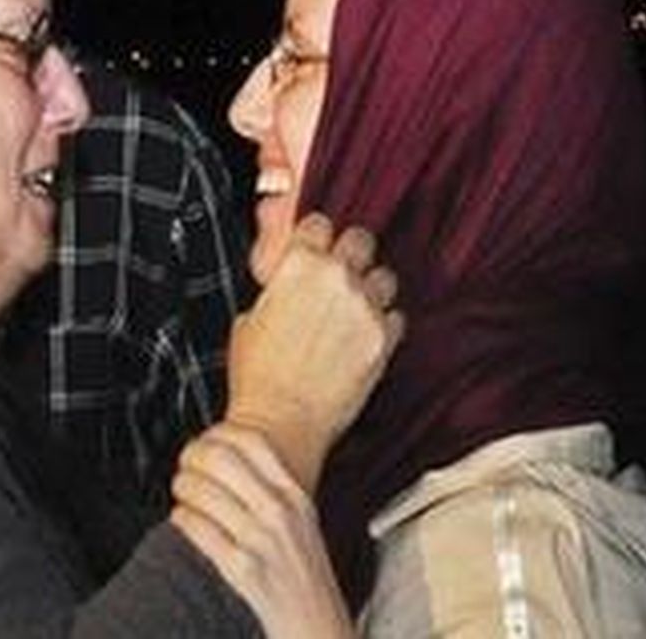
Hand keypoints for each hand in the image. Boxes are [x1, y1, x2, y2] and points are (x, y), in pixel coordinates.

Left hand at [170, 424, 354, 638]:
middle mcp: (280, 512)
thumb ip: (273, 491)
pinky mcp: (242, 568)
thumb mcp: (302, 522)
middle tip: (184, 463)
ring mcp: (261, 540)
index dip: (218, 433)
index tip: (205, 439)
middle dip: (192, 456)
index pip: (252, 441)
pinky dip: (182, 518)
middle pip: (221, 458)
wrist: (318, 626)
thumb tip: (227, 461)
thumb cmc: (304, 577)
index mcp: (296, 496)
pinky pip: (197, 527)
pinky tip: (182, 518)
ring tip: (181, 492)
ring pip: (203, 491)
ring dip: (182, 487)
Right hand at [226, 213, 402, 490]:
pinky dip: (385, 321)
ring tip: (355, 306)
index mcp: (298, 266)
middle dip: (348, 253)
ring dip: (371, 286)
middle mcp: (338, 279)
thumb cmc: (257, 377)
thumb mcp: (248, 320)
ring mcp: (366, 308)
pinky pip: (397, 315)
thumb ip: (275, 292)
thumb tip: (284, 290)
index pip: (318, 223)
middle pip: (360, 239)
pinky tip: (365, 335)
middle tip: (338, 273)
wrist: (281, 422)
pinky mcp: (385, 339)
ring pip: (385, 276)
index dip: (313, 237)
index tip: (312, 247)